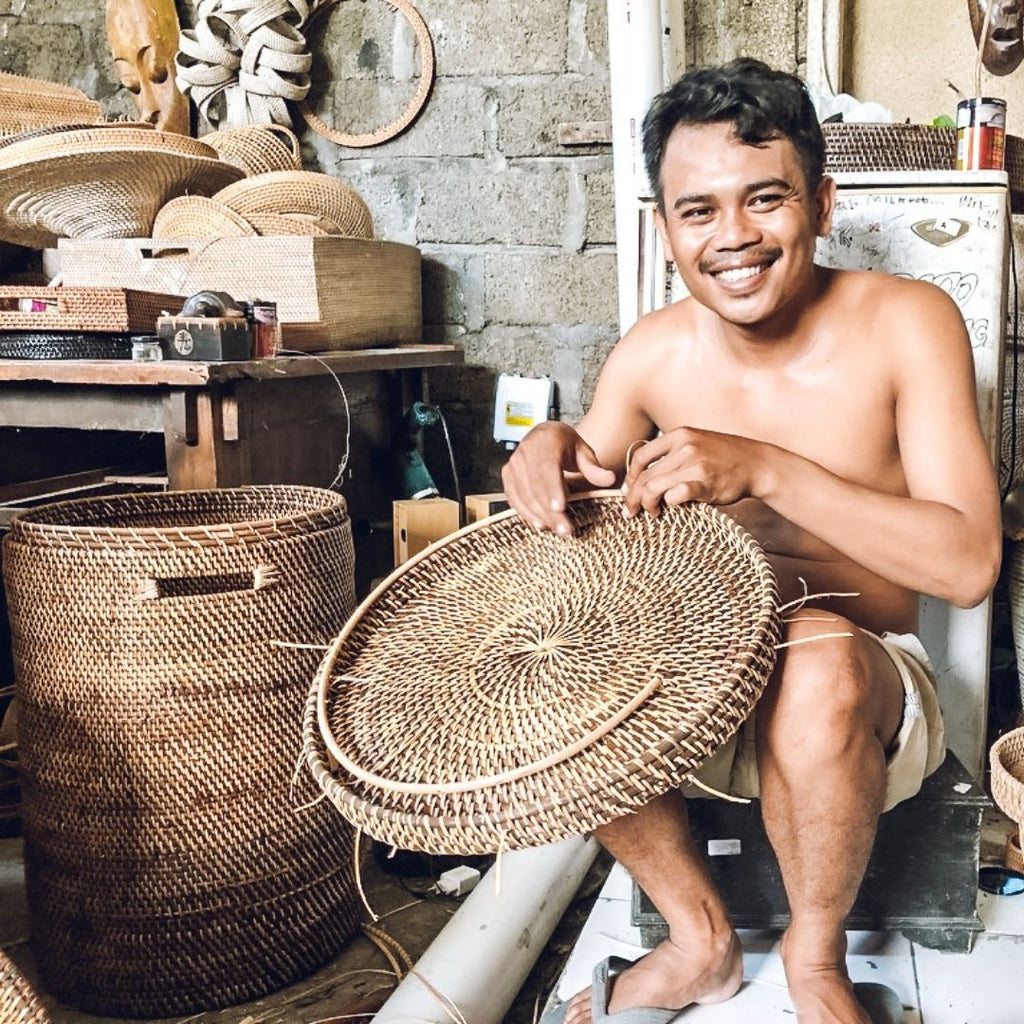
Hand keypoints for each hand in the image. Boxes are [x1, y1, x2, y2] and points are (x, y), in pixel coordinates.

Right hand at [501, 421, 615, 533]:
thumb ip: (594, 468)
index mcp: (545, 442)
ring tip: (556, 529)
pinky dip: (525, 513)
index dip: (552, 489)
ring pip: (524, 495)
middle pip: (535, 486)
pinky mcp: (508, 475)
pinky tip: (539, 524)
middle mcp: (526, 452)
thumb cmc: (564, 444)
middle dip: (549, 511)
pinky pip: (514, 498)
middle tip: (565, 529)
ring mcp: (514, 464)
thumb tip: (610, 479)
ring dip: (539, 515)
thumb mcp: (583, 451)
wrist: (543, 435)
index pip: (547, 468)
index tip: (560, 508)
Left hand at [622, 427, 761, 517]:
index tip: (629, 491)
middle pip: (645, 476)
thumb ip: (671, 454)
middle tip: (630, 511)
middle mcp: (685, 447)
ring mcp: (695, 465)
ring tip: (652, 513)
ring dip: (648, 505)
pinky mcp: (706, 483)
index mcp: (678, 435)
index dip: (630, 478)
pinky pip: (677, 495)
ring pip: (654, 488)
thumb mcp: (695, 443)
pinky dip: (669, 504)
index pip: (641, 456)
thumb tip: (643, 476)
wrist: (756, 463)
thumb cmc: (723, 457)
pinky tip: (671, 508)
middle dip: (633, 498)